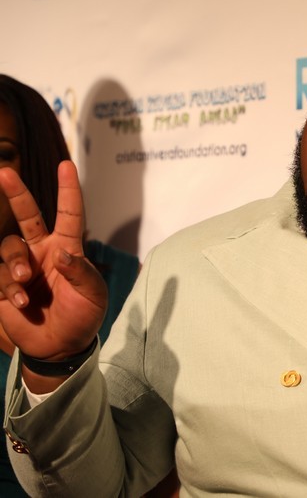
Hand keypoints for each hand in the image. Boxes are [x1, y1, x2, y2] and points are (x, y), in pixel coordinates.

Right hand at [0, 161, 106, 379]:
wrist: (61, 347)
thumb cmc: (83, 316)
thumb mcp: (93, 296)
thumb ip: (81, 273)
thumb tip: (62, 254)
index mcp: (68, 248)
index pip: (70, 214)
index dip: (68, 190)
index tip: (66, 165)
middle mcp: (43, 252)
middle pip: (26, 216)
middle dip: (15, 193)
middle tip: (4, 172)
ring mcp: (22, 267)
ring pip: (9, 248)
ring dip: (15, 264)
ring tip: (25, 284)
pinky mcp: (4, 286)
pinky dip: (9, 288)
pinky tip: (22, 303)